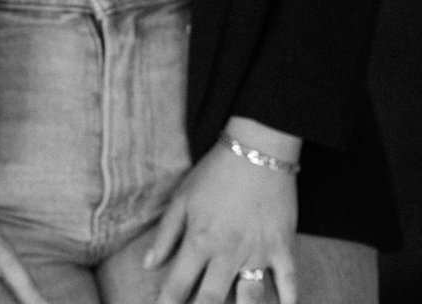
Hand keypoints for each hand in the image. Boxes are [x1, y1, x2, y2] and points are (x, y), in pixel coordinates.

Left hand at [143, 137, 297, 303]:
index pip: (177, 286)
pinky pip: (289, 281)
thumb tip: (148, 264)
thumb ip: (166, 233)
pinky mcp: (282, 247)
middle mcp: (227, 253)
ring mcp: (257, 252)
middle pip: (211, 300)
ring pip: (251, 298)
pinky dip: (289, 299)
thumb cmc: (215, 173)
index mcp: (199, 241)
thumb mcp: (183, 197)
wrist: (256, 149)